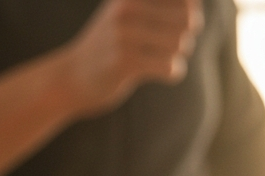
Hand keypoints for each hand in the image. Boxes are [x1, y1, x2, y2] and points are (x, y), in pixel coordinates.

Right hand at [64, 0, 203, 117]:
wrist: (68, 79)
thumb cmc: (106, 45)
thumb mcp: (126, 12)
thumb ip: (157, 5)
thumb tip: (196, 7)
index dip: (189, 10)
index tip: (172, 26)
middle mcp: (127, 8)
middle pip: (187, 17)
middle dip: (186, 35)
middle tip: (173, 45)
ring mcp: (124, 35)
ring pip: (179, 43)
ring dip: (177, 55)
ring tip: (164, 59)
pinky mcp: (123, 63)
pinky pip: (169, 66)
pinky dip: (174, 72)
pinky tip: (167, 73)